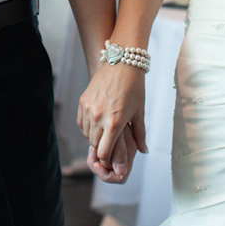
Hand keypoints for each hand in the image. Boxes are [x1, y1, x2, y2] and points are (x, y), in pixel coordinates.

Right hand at [78, 63, 146, 183]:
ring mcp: (88, 109)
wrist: (121, 63)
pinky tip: (96, 126)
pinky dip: (87, 128)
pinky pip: (81, 123)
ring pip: (86, 134)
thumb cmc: (134, 88)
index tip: (111, 162)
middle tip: (108, 151)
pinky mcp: (82, 102)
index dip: (107, 160)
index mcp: (114, 123)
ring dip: (94, 139)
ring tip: (103, 137)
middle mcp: (98, 117)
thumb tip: (143, 151)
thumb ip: (140, 134)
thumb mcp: (139, 112)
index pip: (104, 152)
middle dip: (101, 150)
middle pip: (94, 145)